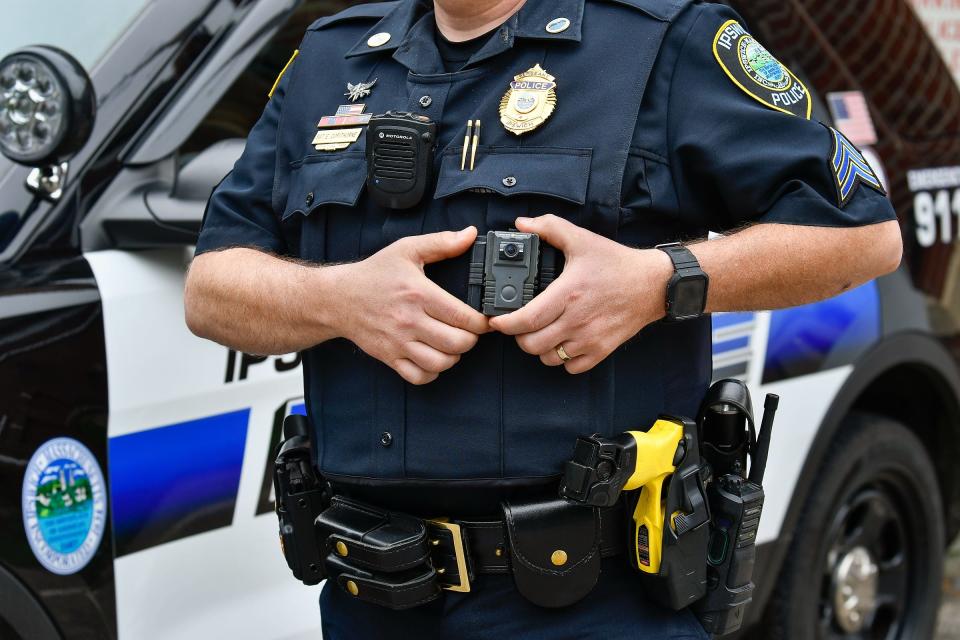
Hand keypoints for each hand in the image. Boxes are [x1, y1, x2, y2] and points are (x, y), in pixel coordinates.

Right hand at [330, 227, 488, 384]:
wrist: (338, 298)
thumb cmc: (374, 274)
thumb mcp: (407, 250)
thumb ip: (441, 243)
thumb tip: (470, 234)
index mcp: (418, 294)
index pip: (462, 317)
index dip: (482, 322)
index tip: (485, 320)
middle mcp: (409, 321)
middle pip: (457, 343)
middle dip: (471, 339)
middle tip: (470, 331)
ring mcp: (398, 342)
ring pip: (440, 363)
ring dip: (454, 356)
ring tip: (453, 344)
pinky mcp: (389, 357)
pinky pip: (419, 377)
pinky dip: (432, 372)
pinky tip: (434, 357)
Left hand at [489, 215, 672, 373]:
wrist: (653, 284)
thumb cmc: (617, 264)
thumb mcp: (582, 239)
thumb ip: (550, 228)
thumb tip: (522, 224)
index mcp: (568, 293)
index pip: (527, 319)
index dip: (506, 324)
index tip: (497, 321)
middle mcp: (577, 320)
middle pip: (532, 344)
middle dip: (519, 336)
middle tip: (520, 325)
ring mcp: (590, 338)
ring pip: (549, 358)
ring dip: (540, 348)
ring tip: (542, 332)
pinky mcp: (601, 350)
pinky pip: (571, 368)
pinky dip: (562, 360)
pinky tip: (563, 342)